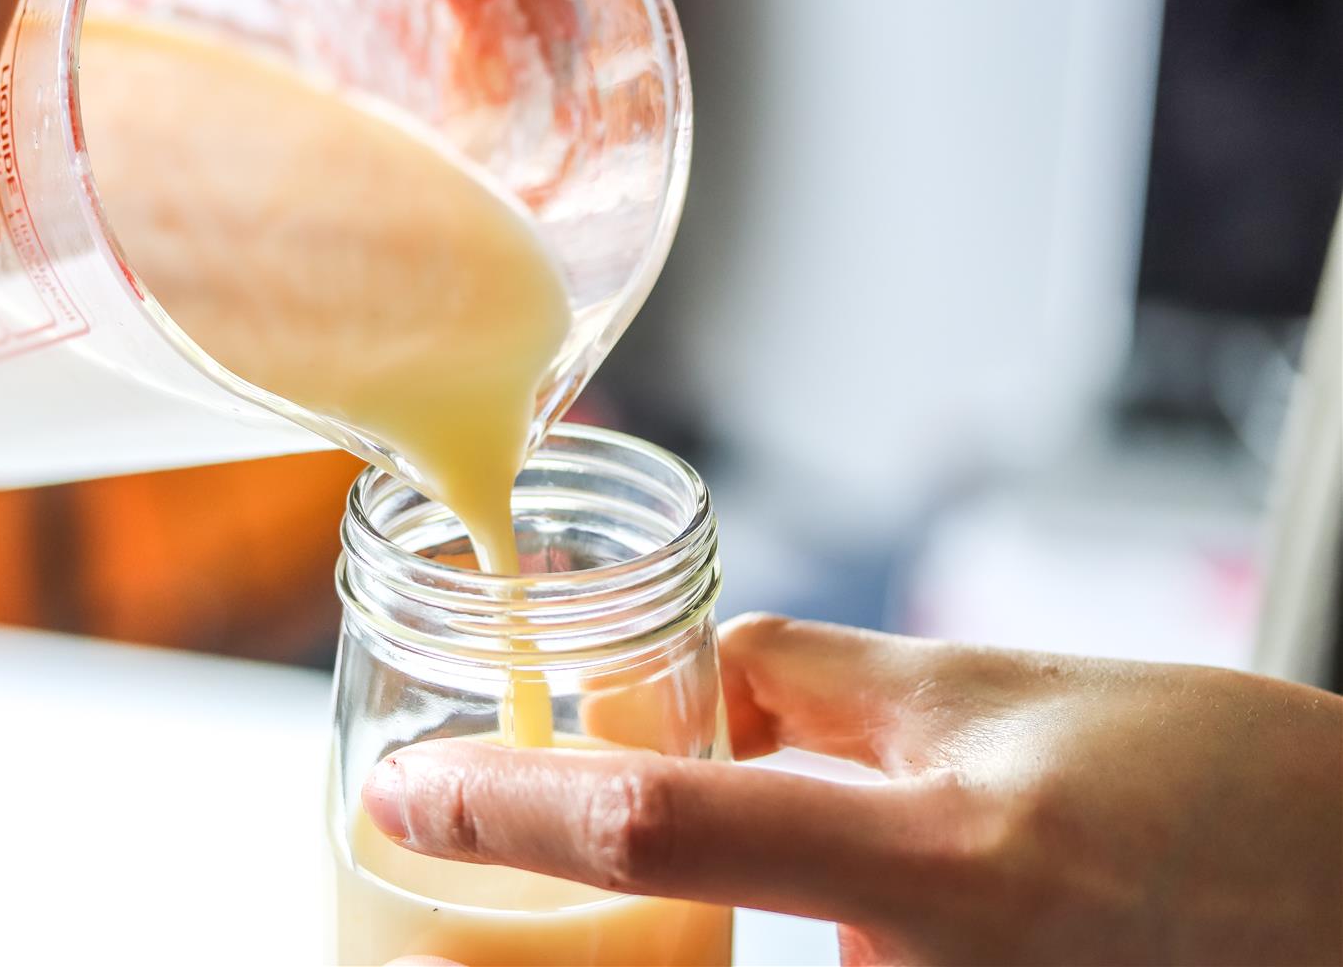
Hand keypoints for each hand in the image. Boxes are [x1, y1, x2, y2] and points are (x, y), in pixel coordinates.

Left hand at [362, 614, 1342, 964]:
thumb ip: (814, 685)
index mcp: (945, 865)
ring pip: (751, 966)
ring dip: (696, 917)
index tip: (404, 792)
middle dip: (572, 916)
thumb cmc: (1217, 783)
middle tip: (505, 835)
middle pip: (679, 947)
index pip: (661, 825)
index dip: (508, 808)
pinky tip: (878, 879)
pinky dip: (786, 933)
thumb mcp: (995, 689)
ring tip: (752, 835)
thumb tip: (693, 683)